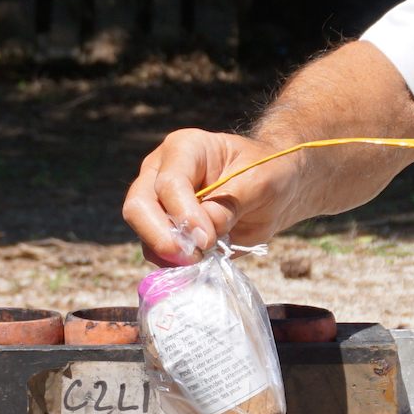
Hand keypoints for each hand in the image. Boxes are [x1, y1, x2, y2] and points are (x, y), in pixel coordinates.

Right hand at [122, 129, 301, 264]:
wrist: (274, 191)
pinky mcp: (165, 229)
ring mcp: (159, 202)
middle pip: (139, 206)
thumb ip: (229, 205)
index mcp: (185, 149)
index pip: (170, 182)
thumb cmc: (268, 174)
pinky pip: (156, 250)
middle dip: (160, 236)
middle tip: (190, 257)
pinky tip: (197, 265)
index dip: (184, 214)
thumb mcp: (260, 183)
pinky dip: (172, 263)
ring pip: (142, 232)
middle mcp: (161, 172)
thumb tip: (202, 234)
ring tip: (201, 260)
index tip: (207, 239)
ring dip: (168, 253)